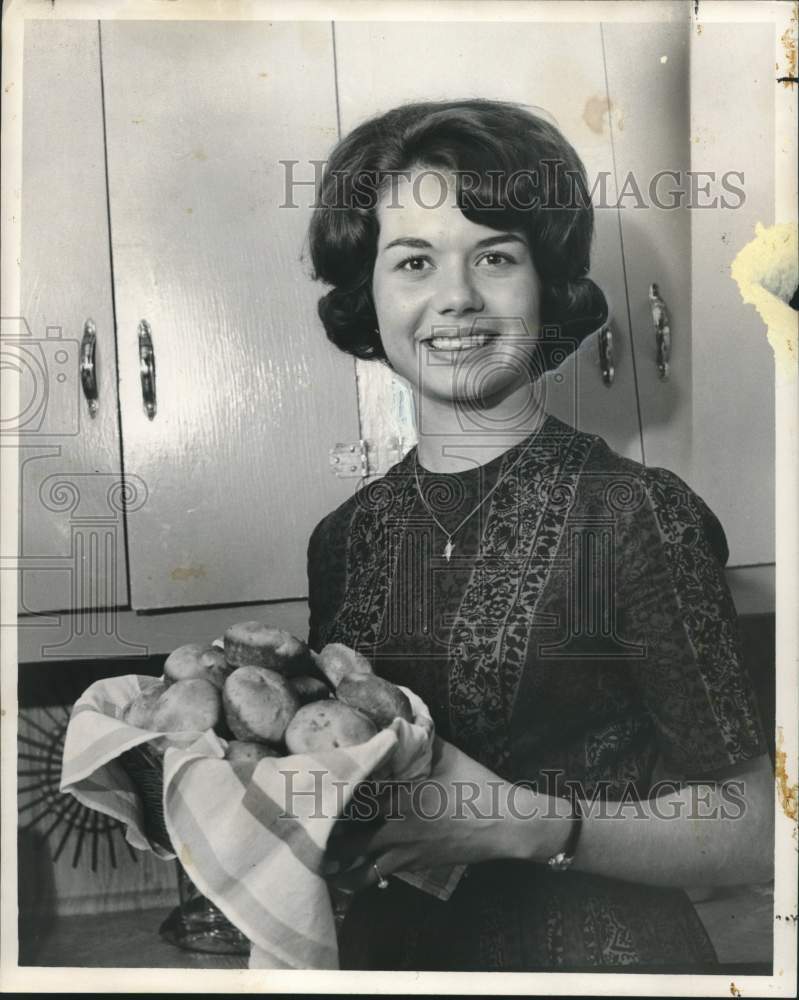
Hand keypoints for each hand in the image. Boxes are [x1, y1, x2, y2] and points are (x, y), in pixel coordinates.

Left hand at [325, 737, 532, 891]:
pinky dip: (360, 875)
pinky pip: (379, 875)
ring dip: (337, 862)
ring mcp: (406, 850)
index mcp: (401, 795)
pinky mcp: (415, 865)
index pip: (354, 799)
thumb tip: (399, 721)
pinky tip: (347, 873)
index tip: (310, 794)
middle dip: (323, 838)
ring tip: (317, 856)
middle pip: (348, 839)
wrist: (504, 823)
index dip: (330, 799)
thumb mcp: (445, 755)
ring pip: (359, 865)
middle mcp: (397, 826)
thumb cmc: (476, 784)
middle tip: (302, 831)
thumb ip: (418, 742)